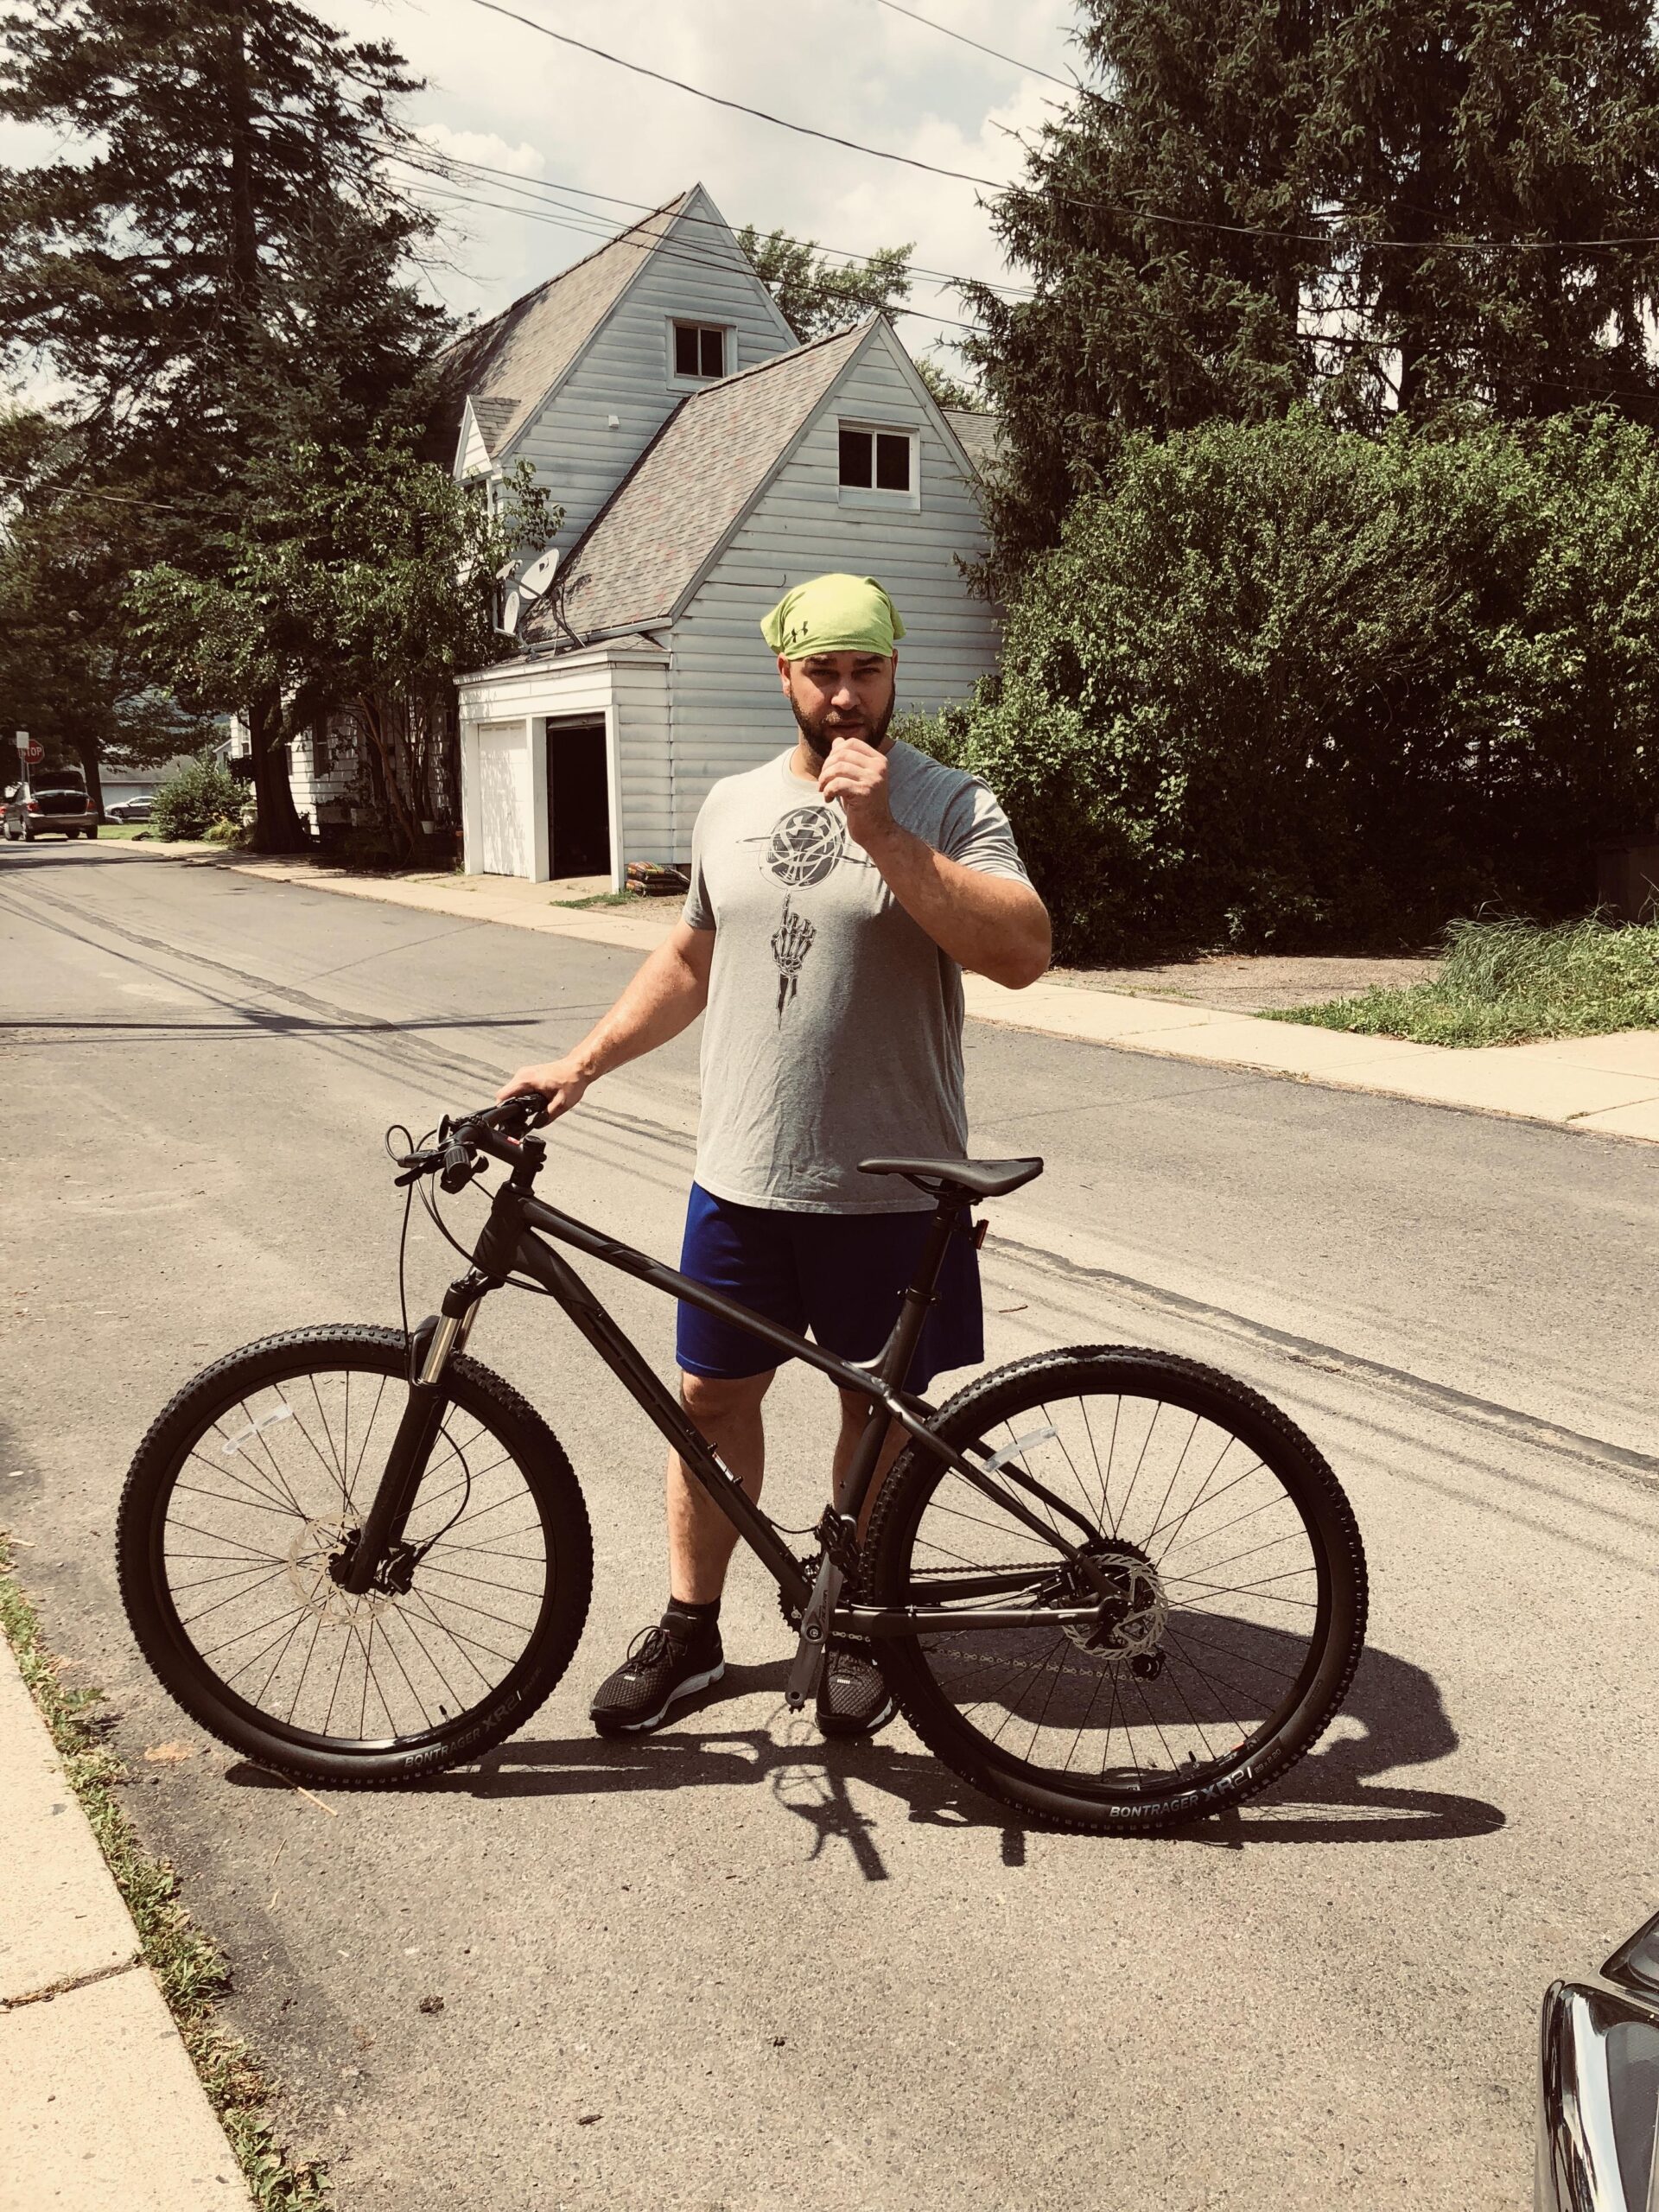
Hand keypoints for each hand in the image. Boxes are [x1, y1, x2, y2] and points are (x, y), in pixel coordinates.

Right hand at [496, 1057, 590, 1123]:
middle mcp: (522, 1075)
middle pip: (505, 1095)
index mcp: (526, 1080)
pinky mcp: (529, 1075)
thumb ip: (547, 1117)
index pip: (502, 1095)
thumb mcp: (561, 1104)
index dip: (502, 1110)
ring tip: (528, 1112)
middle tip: (520, 1119)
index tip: (506, 1119)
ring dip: (517, 1102)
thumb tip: (537, 1125)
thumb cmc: (572, 1081)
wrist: (578, 1068)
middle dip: (511, 1108)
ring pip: (512, 1092)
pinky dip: (522, 1097)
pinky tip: (532, 1104)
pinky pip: (519, 1088)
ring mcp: (525, 1074)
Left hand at [817, 736, 895, 851]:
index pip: (851, 743)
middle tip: (823, 783)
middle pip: (842, 754)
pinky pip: (837, 784)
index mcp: (879, 760)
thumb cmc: (865, 806)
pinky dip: (827, 791)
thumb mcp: (857, 779)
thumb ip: (848, 760)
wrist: (878, 832)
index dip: (835, 752)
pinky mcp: (864, 792)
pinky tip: (829, 800)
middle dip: (826, 767)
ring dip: (824, 780)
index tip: (829, 769)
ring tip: (824, 791)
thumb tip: (837, 740)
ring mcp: (873, 779)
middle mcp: (878, 767)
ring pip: (837, 768)